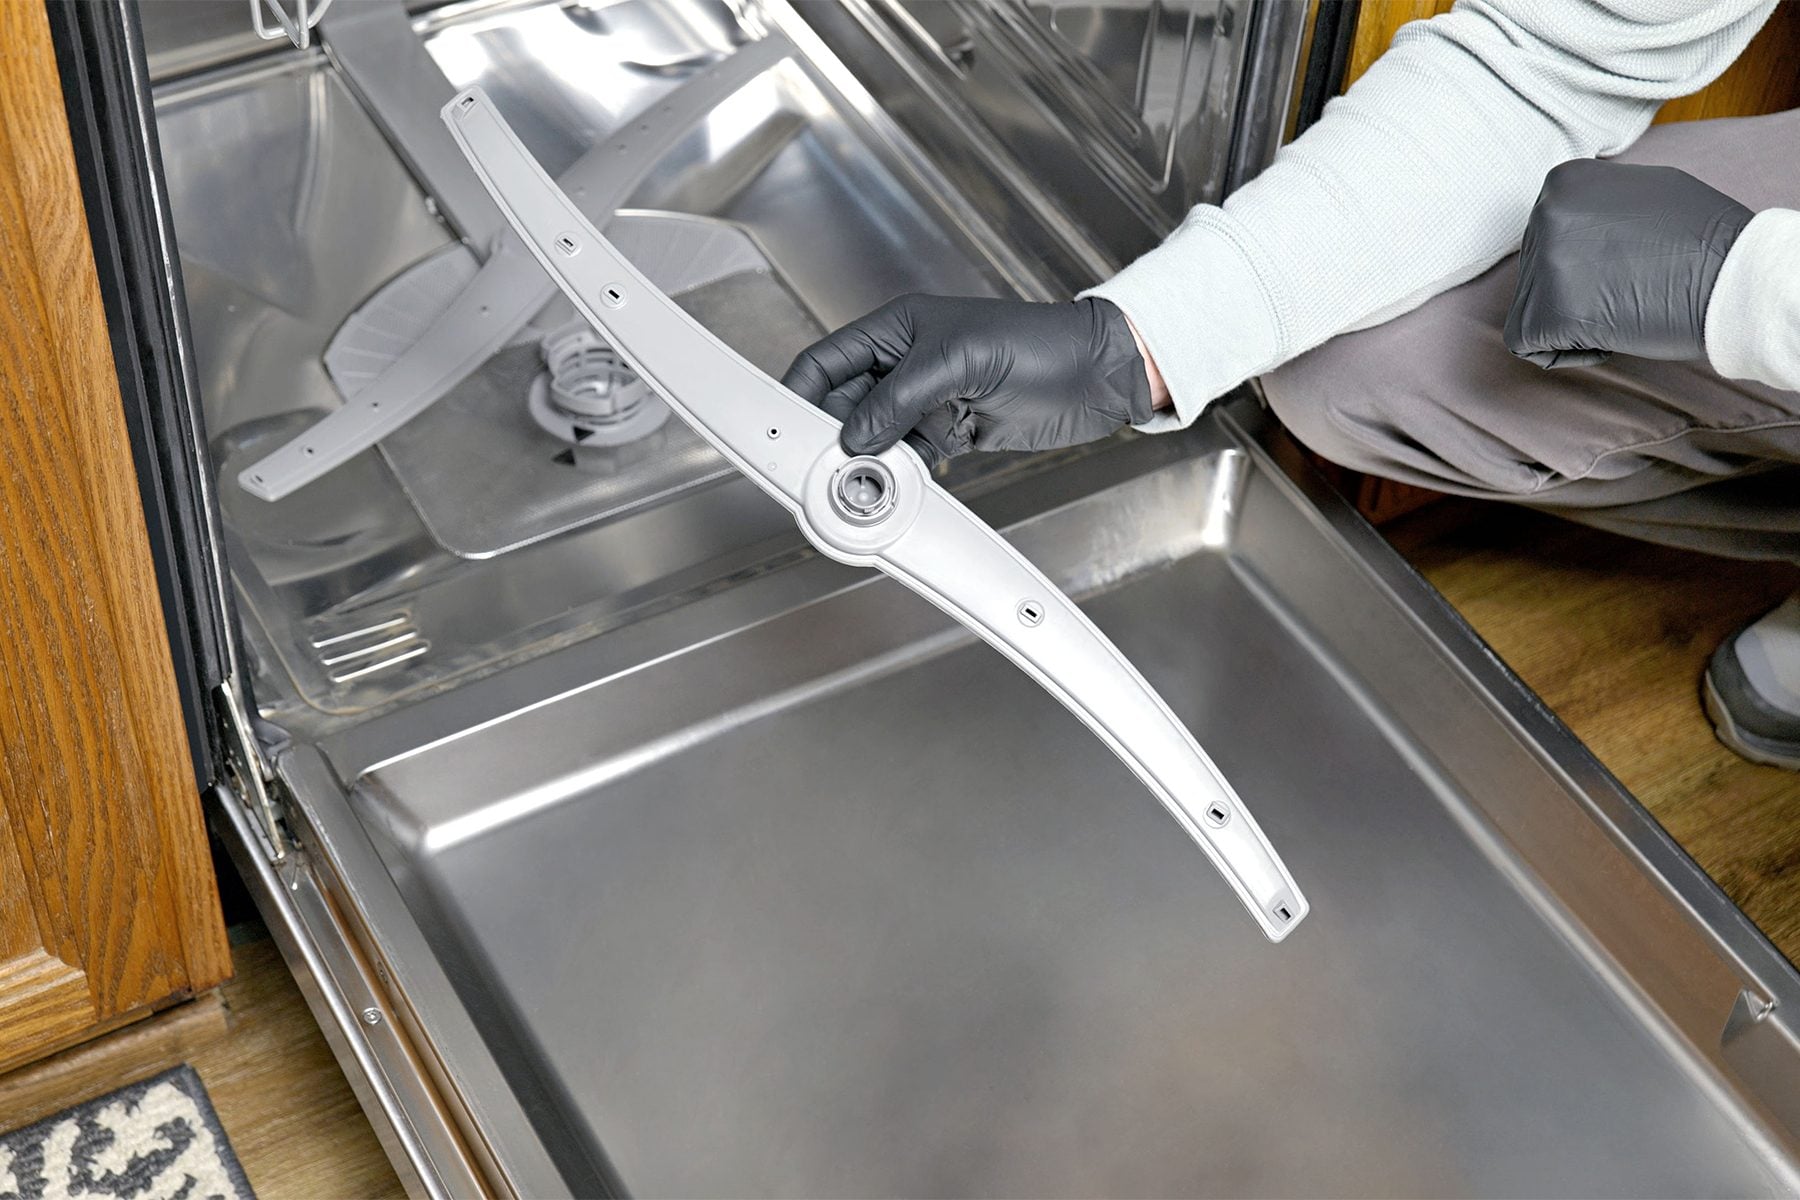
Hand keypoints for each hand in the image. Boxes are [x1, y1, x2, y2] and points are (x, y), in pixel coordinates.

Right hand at [780, 295, 1153, 465]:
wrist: (1097, 375)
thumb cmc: (1038, 343)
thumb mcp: (959, 362)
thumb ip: (900, 399)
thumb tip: (856, 437)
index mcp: (896, 330)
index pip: (827, 361)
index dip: (800, 394)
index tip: (785, 430)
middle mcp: (905, 365)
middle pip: (844, 407)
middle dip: (835, 437)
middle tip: (828, 469)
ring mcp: (927, 401)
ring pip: (875, 438)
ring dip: (872, 460)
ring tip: (873, 477)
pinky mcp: (952, 432)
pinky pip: (910, 458)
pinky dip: (905, 473)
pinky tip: (909, 479)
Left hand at [1505, 159, 1754, 368]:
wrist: (1732, 278)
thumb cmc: (1700, 239)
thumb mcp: (1641, 190)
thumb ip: (1596, 203)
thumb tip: (1574, 219)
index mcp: (1563, 182)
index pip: (1545, 236)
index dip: (1581, 262)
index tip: (1619, 266)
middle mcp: (1545, 215)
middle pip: (1534, 272)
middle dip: (1571, 290)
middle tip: (1625, 289)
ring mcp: (1543, 263)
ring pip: (1531, 307)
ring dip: (1570, 320)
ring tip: (1621, 308)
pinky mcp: (1546, 312)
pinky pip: (1526, 344)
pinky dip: (1563, 350)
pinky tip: (1607, 335)